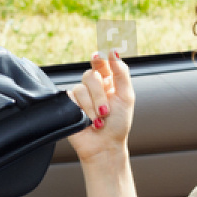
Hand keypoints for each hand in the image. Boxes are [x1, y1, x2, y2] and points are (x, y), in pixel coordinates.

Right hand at [66, 50, 134, 165]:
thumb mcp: (126, 97)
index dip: (100, 59)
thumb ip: (121, 73)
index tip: (99, 57)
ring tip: (99, 121)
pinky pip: (72, 98)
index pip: (103, 63)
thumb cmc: (118, 124)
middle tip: (106, 112)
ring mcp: (81, 94)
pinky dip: (83, 112)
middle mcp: (94, 86)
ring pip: (81, 88)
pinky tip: (88, 122)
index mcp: (109, 81)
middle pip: (91, 75)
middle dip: (100, 96)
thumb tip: (113, 51)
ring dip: (93, 108)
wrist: (104, 145)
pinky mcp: (70, 103)